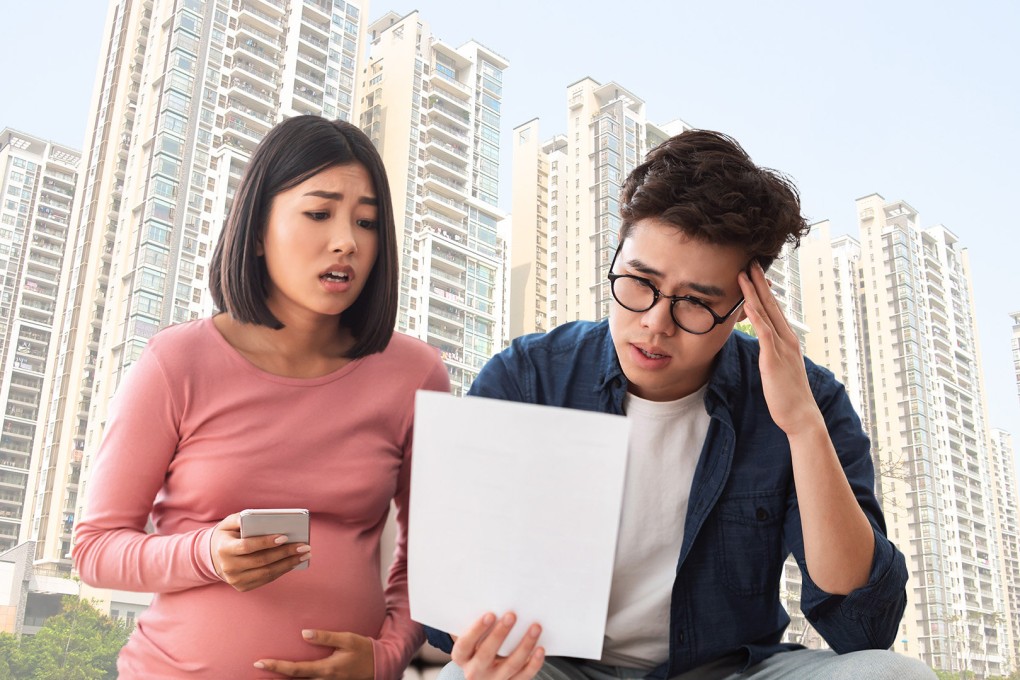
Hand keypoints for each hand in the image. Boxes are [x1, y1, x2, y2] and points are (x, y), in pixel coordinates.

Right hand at [210, 513, 309, 591]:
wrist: (214, 557)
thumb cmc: (227, 535)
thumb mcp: (228, 523)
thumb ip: (241, 518)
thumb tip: (262, 517)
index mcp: (224, 549)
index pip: (247, 546)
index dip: (266, 542)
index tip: (284, 536)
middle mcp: (228, 567)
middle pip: (261, 561)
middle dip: (285, 553)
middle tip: (304, 546)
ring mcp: (235, 580)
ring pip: (266, 573)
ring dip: (288, 564)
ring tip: (304, 554)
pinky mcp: (243, 587)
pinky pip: (266, 579)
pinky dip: (282, 571)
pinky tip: (294, 562)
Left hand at [254, 630, 373, 678]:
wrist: (380, 666)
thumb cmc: (364, 651)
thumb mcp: (347, 639)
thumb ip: (325, 637)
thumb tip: (304, 633)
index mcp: (326, 669)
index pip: (295, 670)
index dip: (277, 667)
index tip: (259, 662)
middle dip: (275, 678)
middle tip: (256, 670)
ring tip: (268, 675)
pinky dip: (298, 679)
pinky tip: (290, 675)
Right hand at [450, 612, 544, 679]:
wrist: (484, 672)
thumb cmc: (478, 644)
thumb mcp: (472, 637)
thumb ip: (478, 624)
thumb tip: (495, 599)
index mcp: (461, 656)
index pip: (465, 644)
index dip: (476, 630)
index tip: (490, 614)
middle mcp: (474, 672)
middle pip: (486, 654)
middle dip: (500, 634)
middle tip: (512, 615)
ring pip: (510, 665)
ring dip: (524, 645)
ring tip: (535, 627)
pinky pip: (524, 676)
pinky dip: (534, 663)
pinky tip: (540, 649)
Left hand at [738, 261, 823, 436]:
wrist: (800, 415)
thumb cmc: (788, 395)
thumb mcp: (778, 368)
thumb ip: (772, 353)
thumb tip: (764, 345)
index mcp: (787, 340)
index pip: (773, 309)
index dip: (763, 290)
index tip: (754, 273)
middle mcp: (786, 339)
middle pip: (771, 304)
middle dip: (759, 282)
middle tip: (750, 261)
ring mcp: (781, 347)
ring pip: (766, 314)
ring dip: (754, 293)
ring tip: (743, 274)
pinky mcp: (774, 359)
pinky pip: (765, 333)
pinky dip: (757, 317)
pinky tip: (748, 303)